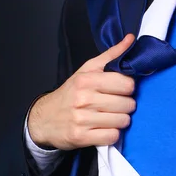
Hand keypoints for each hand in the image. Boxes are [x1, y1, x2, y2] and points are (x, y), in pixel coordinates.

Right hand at [28, 34, 136, 150]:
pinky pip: (112, 137)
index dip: (128, 88)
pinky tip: (105, 128)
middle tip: (116, 105)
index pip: (127, 84)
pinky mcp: (82, 137)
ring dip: (120, 120)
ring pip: (123, 121)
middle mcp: (84, 99)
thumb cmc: (71, 92)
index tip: (121, 90)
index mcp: (88, 80)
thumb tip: (131, 38)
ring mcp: (82, 119)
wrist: (44, 118)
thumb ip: (112, 55)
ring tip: (111, 116)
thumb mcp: (88, 70)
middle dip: (126, 105)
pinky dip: (112, 134)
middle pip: (128, 104)